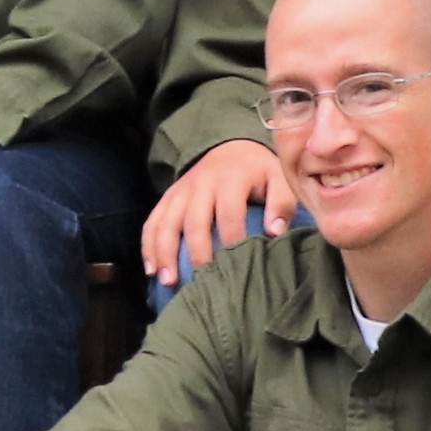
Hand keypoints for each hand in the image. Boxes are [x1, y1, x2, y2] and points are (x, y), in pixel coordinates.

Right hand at [144, 139, 295, 280]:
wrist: (230, 147)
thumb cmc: (258, 172)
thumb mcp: (278, 177)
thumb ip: (282, 203)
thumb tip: (275, 232)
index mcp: (231, 179)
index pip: (230, 214)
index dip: (233, 241)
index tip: (239, 267)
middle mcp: (201, 184)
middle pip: (195, 222)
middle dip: (197, 254)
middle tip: (203, 283)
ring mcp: (180, 191)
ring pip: (167, 223)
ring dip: (165, 253)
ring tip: (168, 282)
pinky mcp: (168, 198)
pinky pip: (153, 221)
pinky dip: (149, 246)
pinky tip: (151, 270)